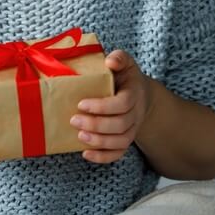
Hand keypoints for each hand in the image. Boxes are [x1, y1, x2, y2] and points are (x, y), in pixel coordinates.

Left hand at [71, 49, 153, 163]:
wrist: (139, 93)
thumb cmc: (125, 76)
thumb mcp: (125, 62)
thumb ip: (119, 58)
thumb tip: (110, 62)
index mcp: (134, 94)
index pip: (123, 104)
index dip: (103, 107)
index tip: (81, 104)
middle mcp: (135, 114)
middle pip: (121, 125)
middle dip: (96, 125)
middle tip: (74, 120)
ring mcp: (132, 129)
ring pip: (121, 142)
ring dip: (100, 142)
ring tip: (80, 137)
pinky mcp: (125, 140)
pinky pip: (118, 153)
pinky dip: (103, 157)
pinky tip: (85, 154)